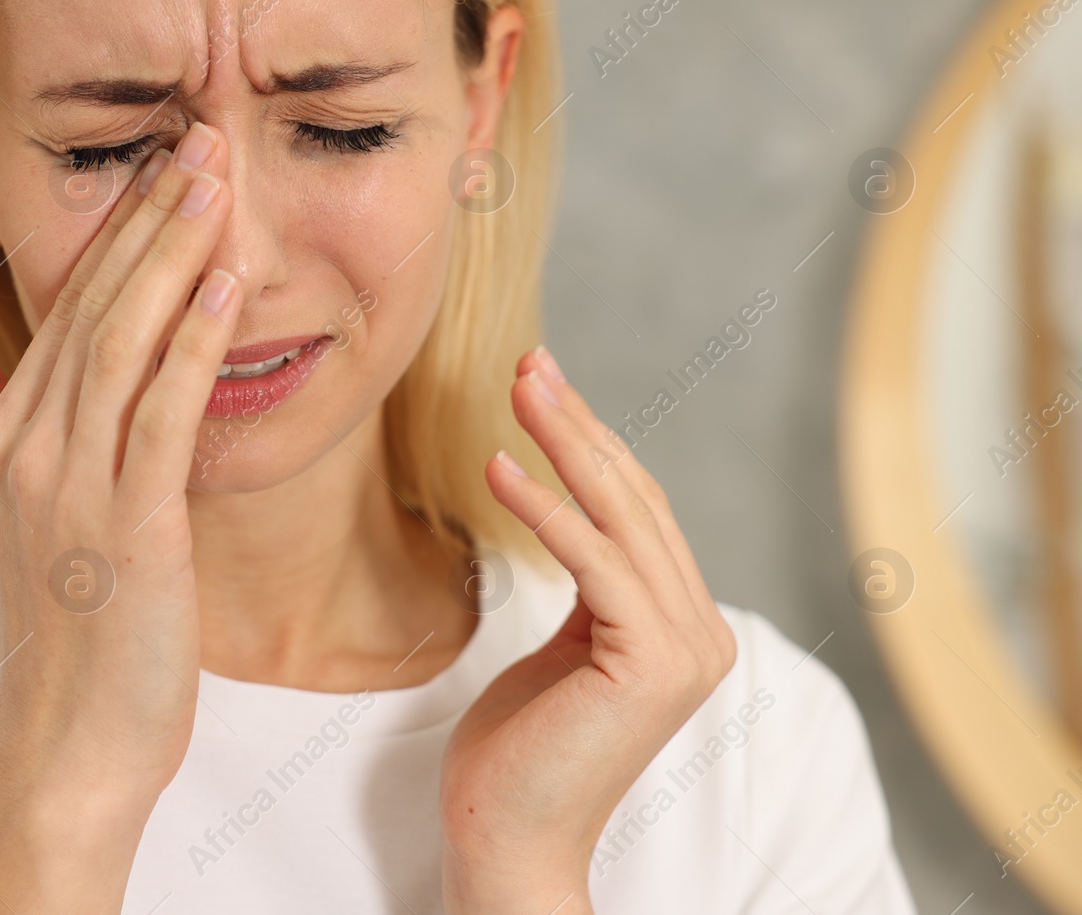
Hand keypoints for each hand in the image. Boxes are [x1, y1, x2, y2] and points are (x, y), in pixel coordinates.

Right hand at [0, 123, 239, 912]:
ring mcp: (73, 484)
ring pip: (123, 341)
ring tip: (215, 178)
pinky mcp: (128, 525)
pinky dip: (193, 343)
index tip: (157, 166)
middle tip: (197, 135)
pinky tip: (226, 286)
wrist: (68, 739)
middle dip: (148, 216)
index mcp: (8, 440)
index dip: (112, 233)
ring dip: (172, 254)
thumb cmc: (61, 631)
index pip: (63, 311)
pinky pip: (162, 414)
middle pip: (92, 306)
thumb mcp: (12, 518)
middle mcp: (30, 448)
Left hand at [439, 346, 736, 913]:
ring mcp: (687, 648)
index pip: (639, 513)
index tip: (544, 385)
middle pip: (637, 501)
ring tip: (516, 387)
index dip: (592, 444)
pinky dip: (546, 509)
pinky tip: (499, 467)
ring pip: (623, 518)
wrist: (508, 836)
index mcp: (683, 627)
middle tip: (530, 362)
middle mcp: (700, 633)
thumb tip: (570, 513)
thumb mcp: (561, 649)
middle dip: (580, 424)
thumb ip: (586, 590)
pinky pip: (593, 562)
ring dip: (566, 444)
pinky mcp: (653, 663)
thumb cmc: (520, 750)